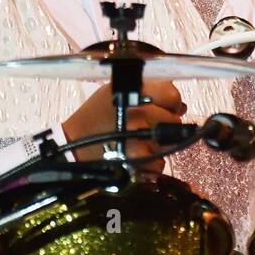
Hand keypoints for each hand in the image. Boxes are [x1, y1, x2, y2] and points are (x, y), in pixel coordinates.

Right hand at [62, 79, 186, 171]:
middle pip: (174, 121)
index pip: (171, 95)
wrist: (73, 144)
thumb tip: (181, 106)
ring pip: (170, 144)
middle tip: (149, 127)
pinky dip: (152, 163)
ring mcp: (138, 138)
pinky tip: (136, 156)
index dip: (170, 103)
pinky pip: (160, 163)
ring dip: (159, 145)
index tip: (164, 108)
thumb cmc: (96, 114)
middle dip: (166, 126)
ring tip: (140, 142)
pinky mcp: (137, 161)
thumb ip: (150, 91)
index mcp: (133, 91)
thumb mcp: (116, 90)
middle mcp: (137, 112)